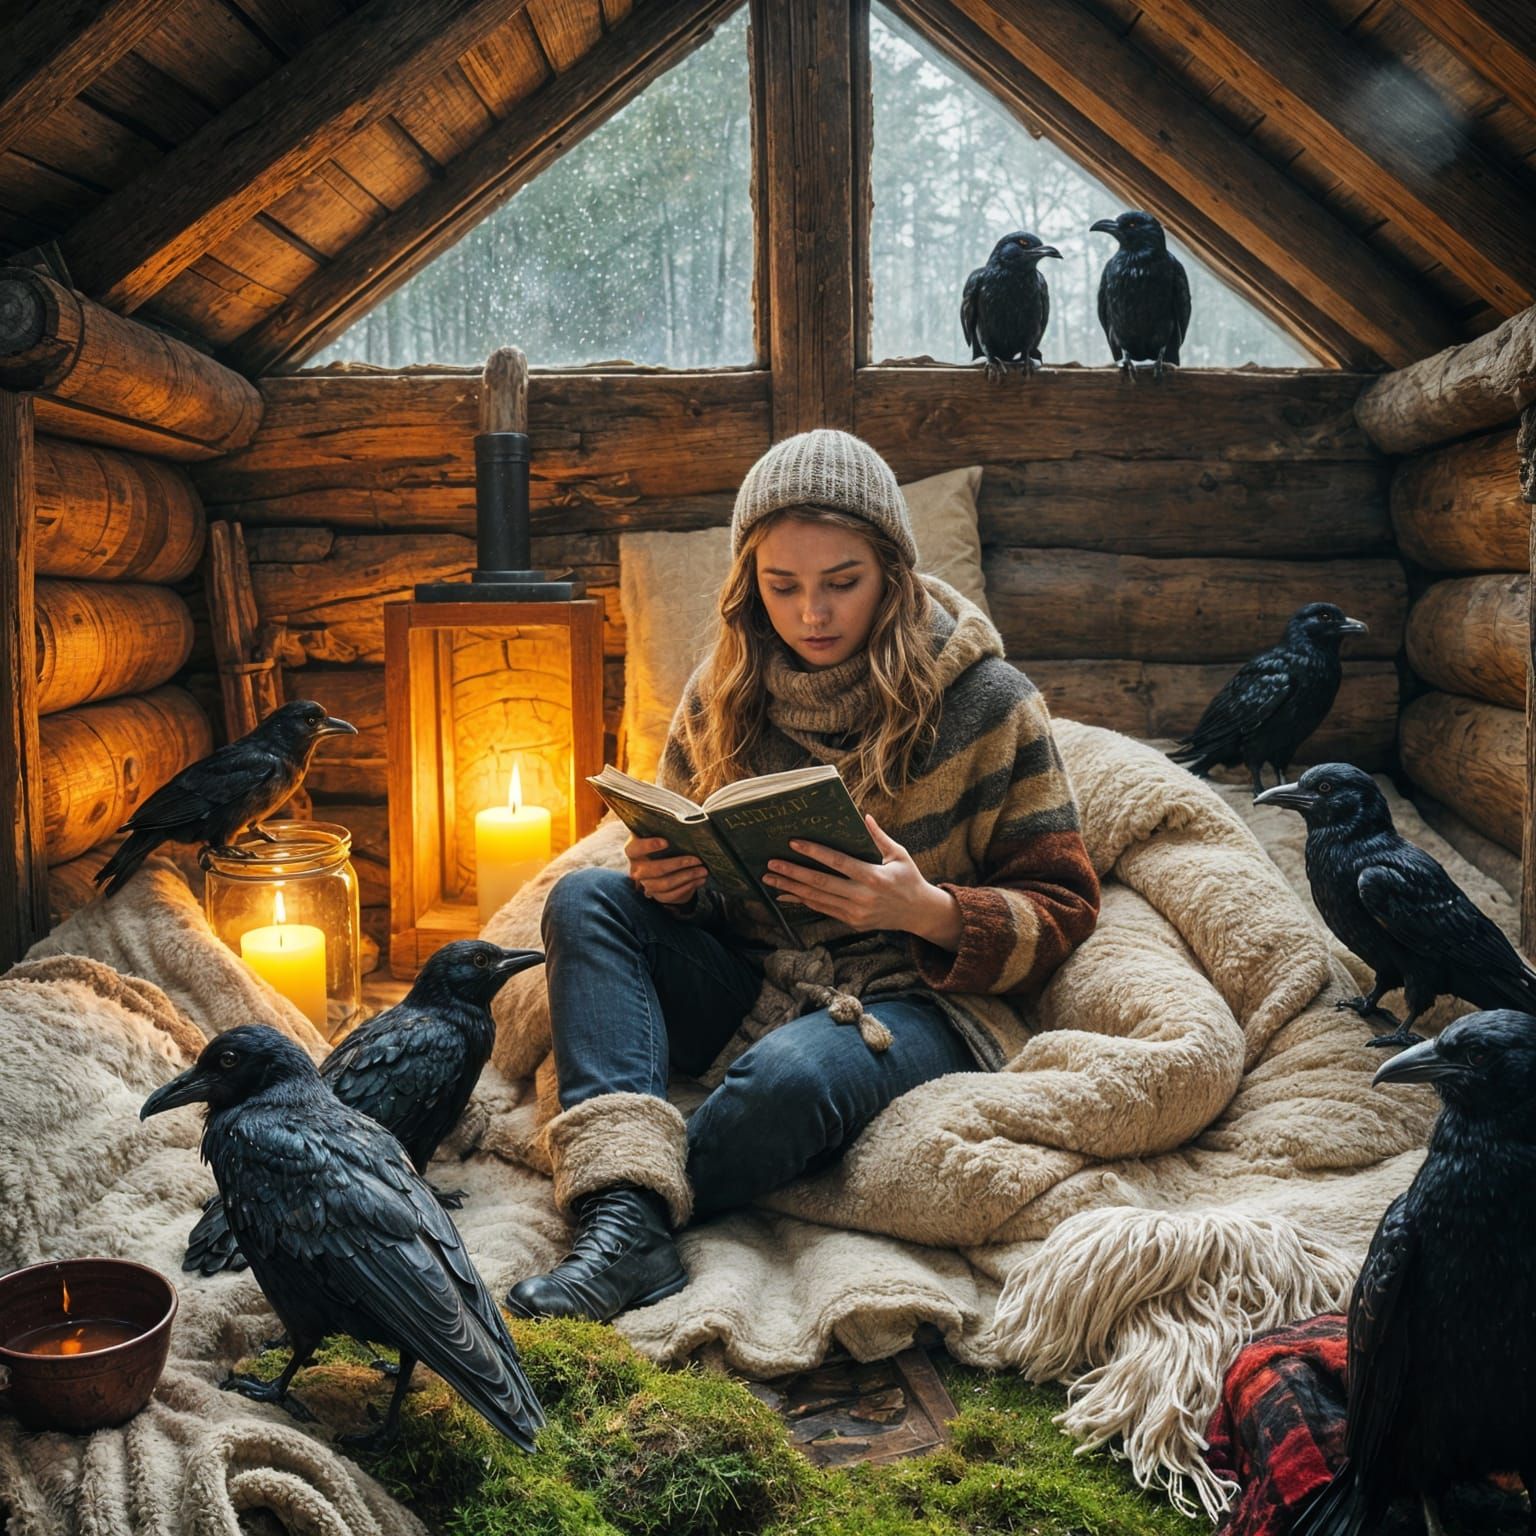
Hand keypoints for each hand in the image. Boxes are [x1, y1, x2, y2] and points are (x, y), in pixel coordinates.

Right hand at [625, 834, 706, 905]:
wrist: (666, 864)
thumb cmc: (665, 842)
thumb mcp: (662, 833)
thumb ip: (665, 829)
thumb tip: (685, 823)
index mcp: (633, 850)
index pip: (634, 848)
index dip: (648, 846)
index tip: (666, 842)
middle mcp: (636, 868)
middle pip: (654, 869)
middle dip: (678, 864)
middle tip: (697, 859)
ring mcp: (645, 884)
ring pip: (664, 884)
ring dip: (687, 877)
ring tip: (703, 870)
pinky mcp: (656, 895)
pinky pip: (671, 895)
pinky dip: (688, 887)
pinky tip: (699, 880)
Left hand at [761, 815, 962, 948]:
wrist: (918, 914)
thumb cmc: (909, 878)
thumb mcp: (899, 854)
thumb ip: (879, 837)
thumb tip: (863, 816)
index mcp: (875, 877)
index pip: (839, 863)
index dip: (815, 852)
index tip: (793, 843)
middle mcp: (863, 897)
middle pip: (822, 884)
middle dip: (793, 873)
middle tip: (771, 864)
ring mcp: (856, 913)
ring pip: (818, 899)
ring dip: (791, 889)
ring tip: (770, 879)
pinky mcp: (852, 923)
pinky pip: (823, 910)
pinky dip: (803, 901)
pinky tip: (785, 895)